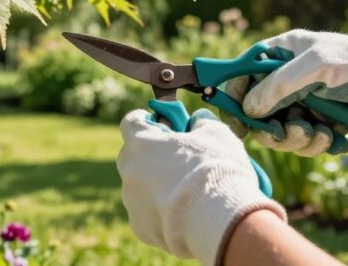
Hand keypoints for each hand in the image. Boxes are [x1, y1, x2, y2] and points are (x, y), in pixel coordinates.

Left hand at [117, 108, 285, 264]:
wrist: (218, 218)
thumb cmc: (215, 168)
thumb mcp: (216, 133)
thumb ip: (201, 121)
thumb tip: (198, 120)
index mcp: (140, 141)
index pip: (131, 122)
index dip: (147, 121)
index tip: (163, 126)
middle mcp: (129, 169)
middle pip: (134, 156)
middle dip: (153, 155)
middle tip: (179, 159)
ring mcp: (131, 200)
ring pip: (140, 187)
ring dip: (157, 185)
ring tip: (187, 193)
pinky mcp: (139, 226)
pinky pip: (147, 213)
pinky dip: (161, 212)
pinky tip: (184, 214)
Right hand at [223, 30, 347, 153]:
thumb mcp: (314, 66)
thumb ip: (277, 85)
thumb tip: (248, 108)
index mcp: (282, 53)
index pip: (244, 73)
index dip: (235, 95)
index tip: (235, 120)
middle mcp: (288, 78)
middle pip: (258, 109)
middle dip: (270, 127)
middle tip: (283, 134)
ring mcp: (303, 101)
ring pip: (279, 129)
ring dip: (294, 138)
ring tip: (317, 134)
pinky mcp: (318, 121)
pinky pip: (302, 140)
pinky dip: (314, 143)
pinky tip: (331, 136)